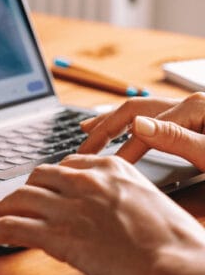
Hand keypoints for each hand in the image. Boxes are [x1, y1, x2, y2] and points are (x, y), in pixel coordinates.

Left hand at [0, 154, 204, 274]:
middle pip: (38, 178)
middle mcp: (82, 181)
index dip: (49, 180)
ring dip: (0, 206)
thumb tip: (106, 203)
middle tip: (12, 201)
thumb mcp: (148, 200)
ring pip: (19, 199)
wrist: (173, 262)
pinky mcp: (54, 234)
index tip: (42, 188)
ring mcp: (66, 206)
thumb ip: (119, 193)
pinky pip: (8, 227)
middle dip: (23, 190)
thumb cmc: (172, 238)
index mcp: (108, 168)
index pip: (65, 165)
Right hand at [78, 93, 204, 169]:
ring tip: (88, 129)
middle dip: (104, 129)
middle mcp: (189, 104)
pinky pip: (153, 117)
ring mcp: (192, 110)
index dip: (122, 151)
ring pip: (141, 112)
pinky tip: (126, 128)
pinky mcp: (196, 119)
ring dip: (112, 121)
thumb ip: (175, 137)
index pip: (144, 131)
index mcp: (192, 108)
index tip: (105, 170)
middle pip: (133, 111)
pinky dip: (131, 123)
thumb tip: (136, 124)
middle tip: (82, 148)